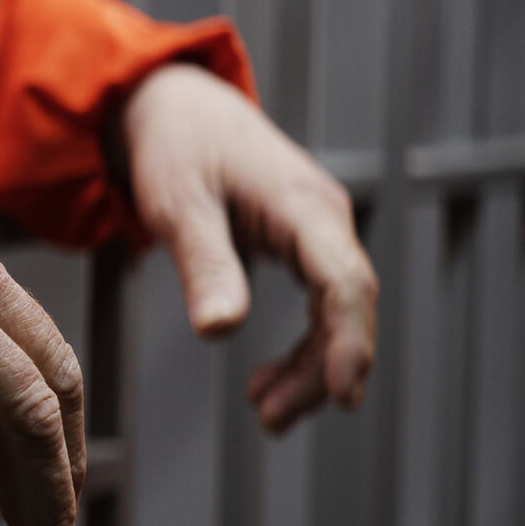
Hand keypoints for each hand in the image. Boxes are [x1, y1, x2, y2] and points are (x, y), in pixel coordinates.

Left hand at [121, 63, 378, 431]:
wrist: (176, 107)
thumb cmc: (175, 146)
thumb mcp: (178, 205)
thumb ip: (204, 264)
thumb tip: (220, 330)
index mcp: (300, 205)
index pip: (344, 281)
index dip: (349, 342)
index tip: (342, 395)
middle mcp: (323, 218)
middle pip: (347, 306)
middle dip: (322, 369)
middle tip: (270, 418)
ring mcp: (317, 231)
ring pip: (336, 312)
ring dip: (310, 367)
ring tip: (265, 411)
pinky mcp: (302, 243)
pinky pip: (319, 305)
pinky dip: (302, 347)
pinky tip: (270, 379)